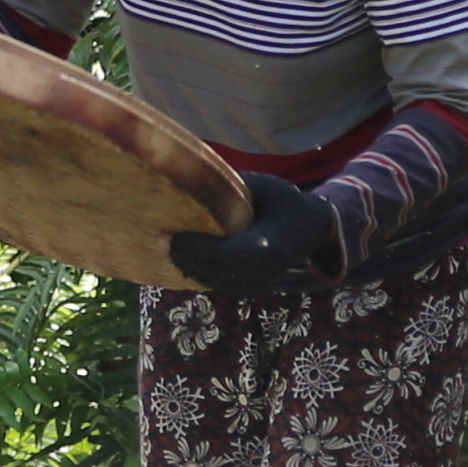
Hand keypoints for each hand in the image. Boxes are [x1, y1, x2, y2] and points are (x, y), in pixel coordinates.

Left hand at [167, 173, 336, 294]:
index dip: (194, 247)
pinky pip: (215, 283)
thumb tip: (192, 176)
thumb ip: (232, 188)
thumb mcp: (264, 187)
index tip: (168, 234)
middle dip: (183, 256)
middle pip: (211, 271)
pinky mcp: (246, 290)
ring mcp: (253, 286)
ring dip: (185, 265)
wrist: (310, 232)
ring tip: (161, 246)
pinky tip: (177, 255)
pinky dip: (195, 271)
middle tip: (157, 239)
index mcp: (267, 248)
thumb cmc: (284, 203)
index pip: (223, 255)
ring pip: (210, 280)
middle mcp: (261, 274)